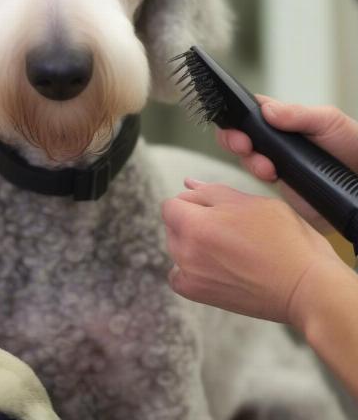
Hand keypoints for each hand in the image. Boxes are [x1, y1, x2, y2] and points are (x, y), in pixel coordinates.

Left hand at [162, 180, 342, 324]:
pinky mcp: (199, 295)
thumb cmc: (285, 240)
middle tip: (226, 228)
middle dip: (190, 221)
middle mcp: (185, 252)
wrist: (307, 287)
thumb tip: (188, 184)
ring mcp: (190, 275)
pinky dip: (189, 270)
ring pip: (176, 248)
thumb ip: (212, 192)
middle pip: (172, 226)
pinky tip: (215, 266)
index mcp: (196, 225)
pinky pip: (179, 276)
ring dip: (191, 243)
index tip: (214, 209)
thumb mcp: (250, 202)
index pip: (171, 205)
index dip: (192, 202)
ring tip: (226, 248)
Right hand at [217, 96, 357, 232]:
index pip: (250, 110)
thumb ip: (298, 114)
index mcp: (283, 118)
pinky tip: (272, 176)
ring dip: (250, 161)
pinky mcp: (278, 182)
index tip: (239, 126)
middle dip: (233, 140)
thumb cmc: (352, 145)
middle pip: (238, 134)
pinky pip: (255, 179)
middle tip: (244, 146)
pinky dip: (257, 177)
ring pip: (244, 158)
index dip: (237, 116)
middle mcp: (274, 138)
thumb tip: (268, 111)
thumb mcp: (328, 121)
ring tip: (268, 167)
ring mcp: (274, 160)